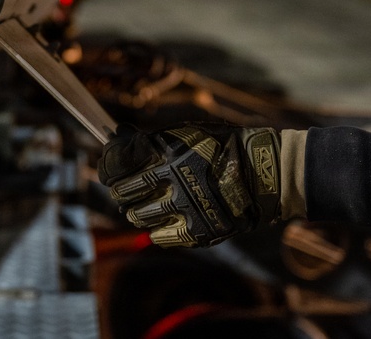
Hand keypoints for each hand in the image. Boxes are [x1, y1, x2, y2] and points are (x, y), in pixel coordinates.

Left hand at [98, 124, 281, 246]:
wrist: (263, 172)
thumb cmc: (221, 147)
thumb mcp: (186, 133)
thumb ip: (152, 140)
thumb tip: (117, 137)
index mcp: (168, 151)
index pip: (119, 161)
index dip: (108, 165)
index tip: (108, 170)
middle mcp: (174, 179)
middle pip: (124, 192)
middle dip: (119, 192)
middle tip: (122, 192)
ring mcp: (186, 206)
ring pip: (139, 216)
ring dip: (135, 212)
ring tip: (139, 209)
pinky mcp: (198, 229)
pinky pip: (161, 236)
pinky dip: (156, 231)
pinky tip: (159, 224)